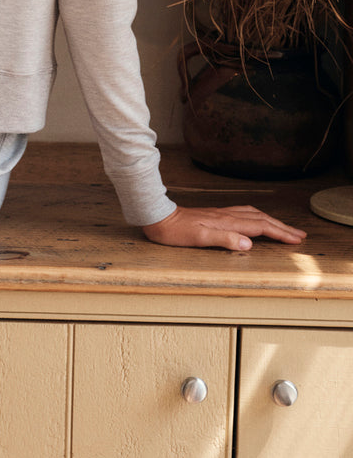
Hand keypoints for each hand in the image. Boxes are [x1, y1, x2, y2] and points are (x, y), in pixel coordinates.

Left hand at [143, 205, 306, 252]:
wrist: (157, 216)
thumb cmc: (174, 231)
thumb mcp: (197, 238)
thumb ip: (224, 239)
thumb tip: (249, 243)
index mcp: (226, 222)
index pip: (260, 227)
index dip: (279, 234)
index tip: (296, 240)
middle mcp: (227, 216)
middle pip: (262, 219)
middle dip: (282, 227)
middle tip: (300, 235)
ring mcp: (221, 214)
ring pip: (254, 215)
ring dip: (272, 221)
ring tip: (285, 228)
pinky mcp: (215, 215)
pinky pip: (244, 214)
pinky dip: (257, 217)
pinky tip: (256, 220)